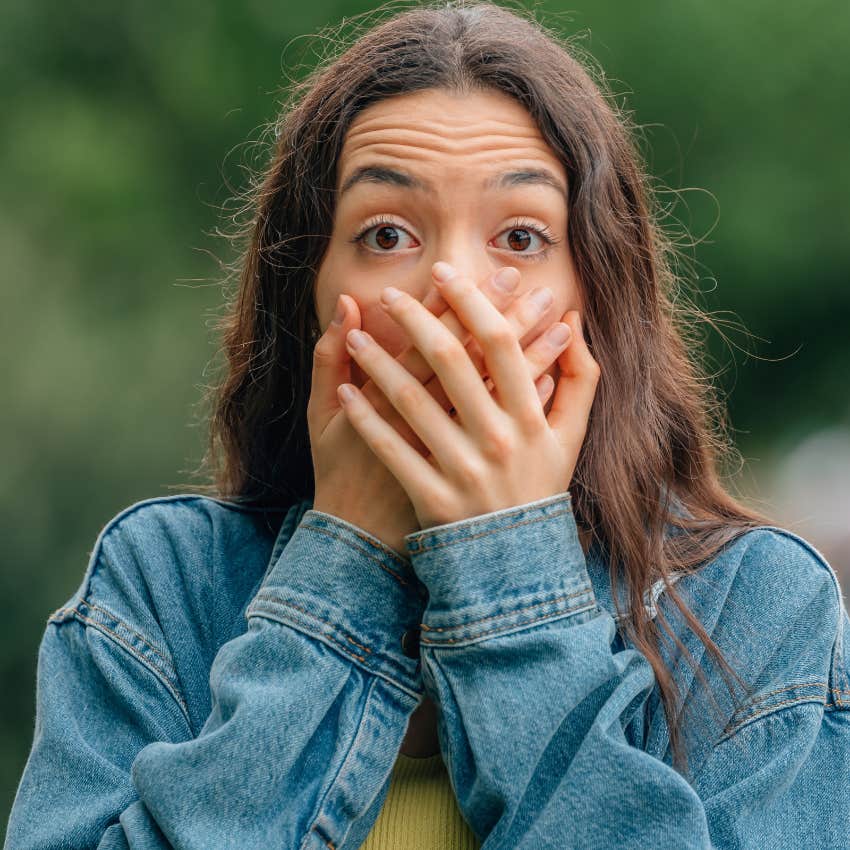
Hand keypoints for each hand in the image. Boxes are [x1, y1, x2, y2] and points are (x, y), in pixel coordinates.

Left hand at [336, 262, 600, 530]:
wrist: (515, 561)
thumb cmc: (541, 486)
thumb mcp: (573, 435)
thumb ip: (581, 378)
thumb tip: (573, 323)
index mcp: (531, 418)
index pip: (499, 344)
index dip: (471, 301)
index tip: (444, 272)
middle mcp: (498, 439)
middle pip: (451, 361)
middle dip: (416, 320)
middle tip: (390, 294)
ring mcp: (464, 470)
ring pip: (413, 402)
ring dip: (380, 362)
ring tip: (356, 334)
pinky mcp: (433, 498)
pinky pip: (392, 451)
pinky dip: (366, 418)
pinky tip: (346, 390)